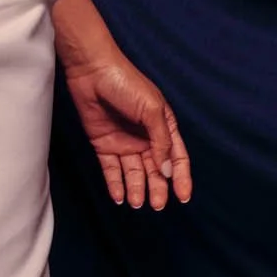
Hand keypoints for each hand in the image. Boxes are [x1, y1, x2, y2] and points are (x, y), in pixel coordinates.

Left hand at [61, 50, 191, 210]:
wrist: (92, 71)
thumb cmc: (127, 83)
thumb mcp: (152, 110)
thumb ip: (161, 141)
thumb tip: (167, 170)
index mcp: (163, 127)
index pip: (177, 158)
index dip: (181, 178)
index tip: (183, 197)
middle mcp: (145, 138)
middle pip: (155, 170)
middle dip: (158, 189)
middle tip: (157, 205)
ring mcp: (124, 142)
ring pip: (134, 173)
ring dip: (136, 189)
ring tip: (137, 203)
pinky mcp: (103, 144)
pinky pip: (111, 169)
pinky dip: (115, 184)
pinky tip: (119, 197)